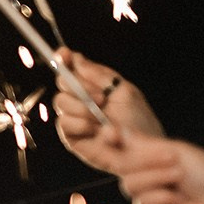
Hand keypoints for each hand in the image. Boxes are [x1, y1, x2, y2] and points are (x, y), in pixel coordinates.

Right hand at [51, 47, 160, 172]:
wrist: (143, 148)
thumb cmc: (138, 120)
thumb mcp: (123, 90)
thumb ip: (99, 74)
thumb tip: (76, 58)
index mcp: (94, 86)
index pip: (71, 68)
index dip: (64, 59)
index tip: (63, 54)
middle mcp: (81, 100)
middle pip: (62, 82)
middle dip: (78, 86)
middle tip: (102, 97)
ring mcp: (75, 118)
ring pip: (61, 102)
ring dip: (82, 107)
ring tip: (101, 116)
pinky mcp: (71, 137)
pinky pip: (63, 123)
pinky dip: (79, 123)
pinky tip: (95, 129)